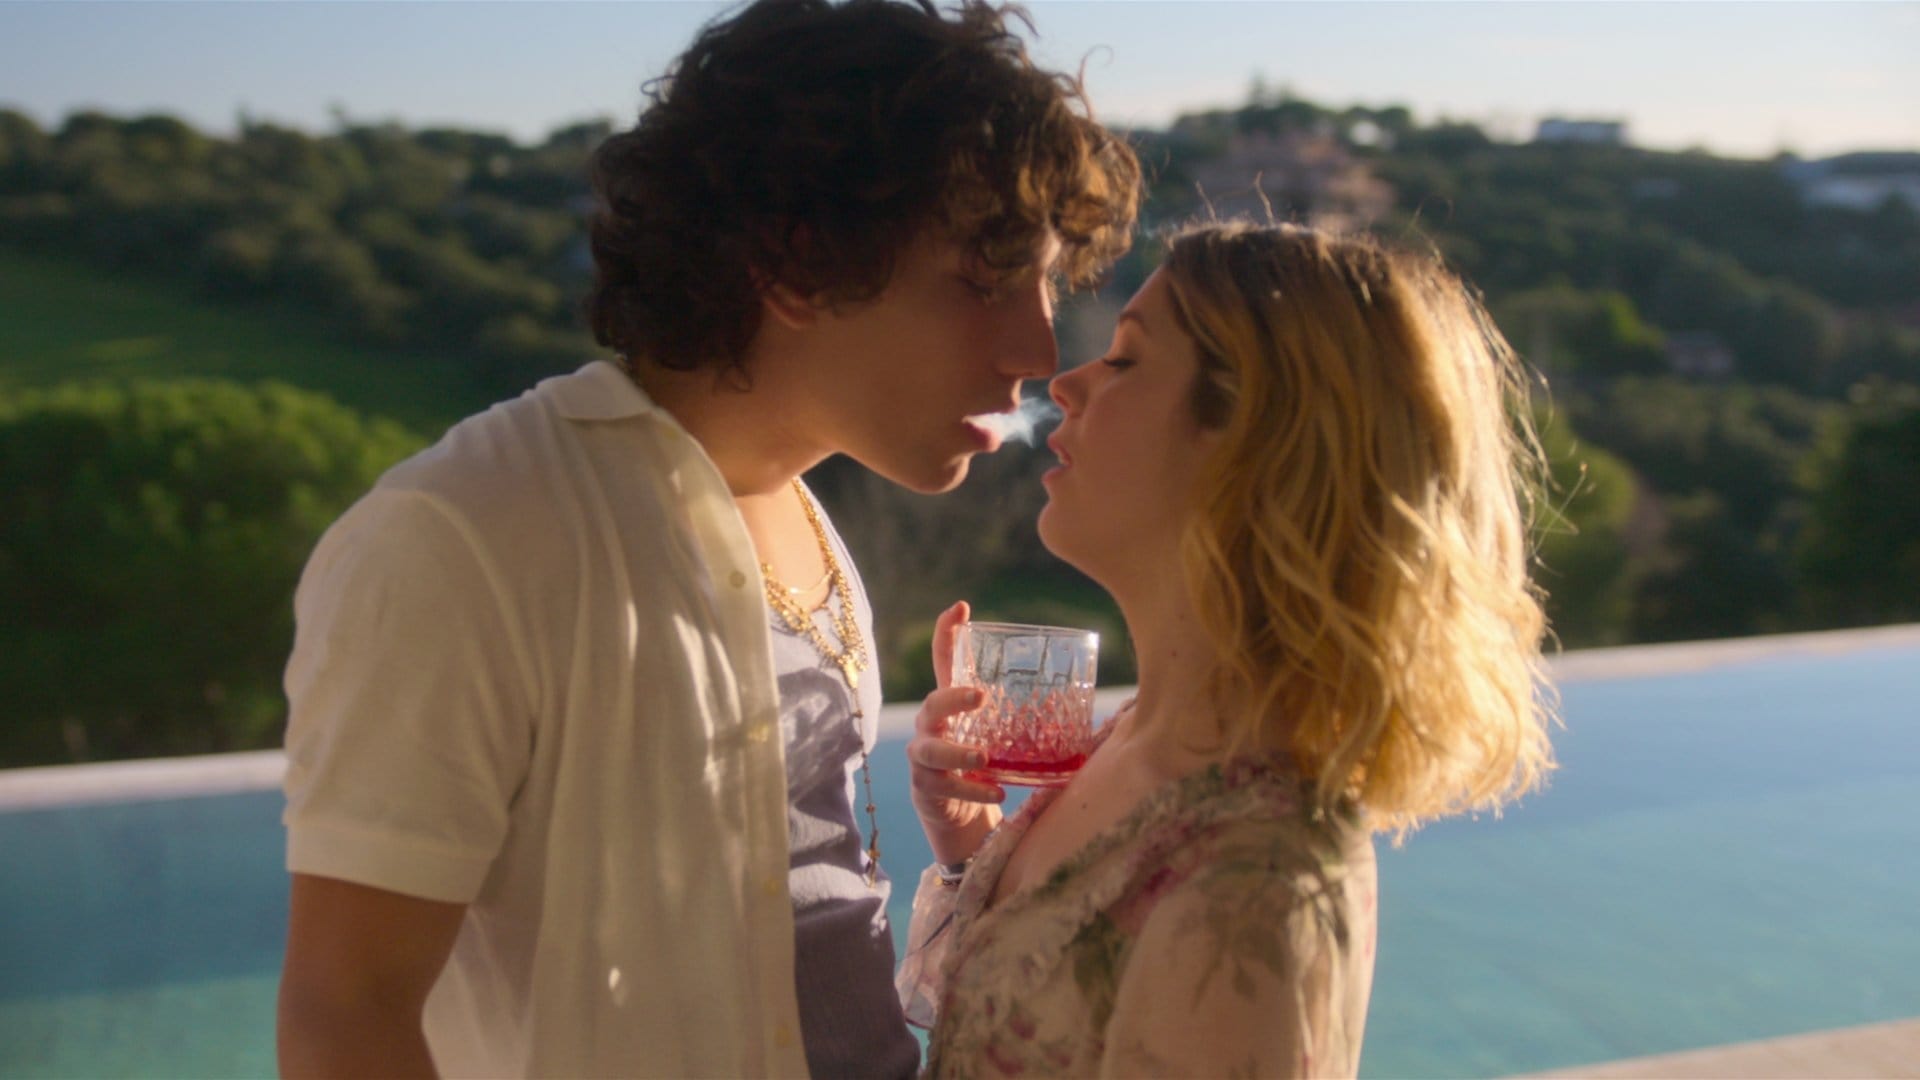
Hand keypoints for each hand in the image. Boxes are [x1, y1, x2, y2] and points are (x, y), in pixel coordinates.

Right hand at [906, 601, 1004, 864]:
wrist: (954, 806)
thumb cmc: (978, 754)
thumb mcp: (998, 727)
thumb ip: (1024, 706)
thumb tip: (1073, 685)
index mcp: (949, 701)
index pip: (943, 660)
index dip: (948, 633)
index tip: (961, 608)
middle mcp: (930, 725)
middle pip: (932, 704)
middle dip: (953, 698)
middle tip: (981, 697)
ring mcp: (923, 757)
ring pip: (931, 751)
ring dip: (958, 753)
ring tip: (984, 756)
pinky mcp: (927, 788)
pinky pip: (946, 787)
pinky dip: (973, 790)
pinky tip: (998, 790)